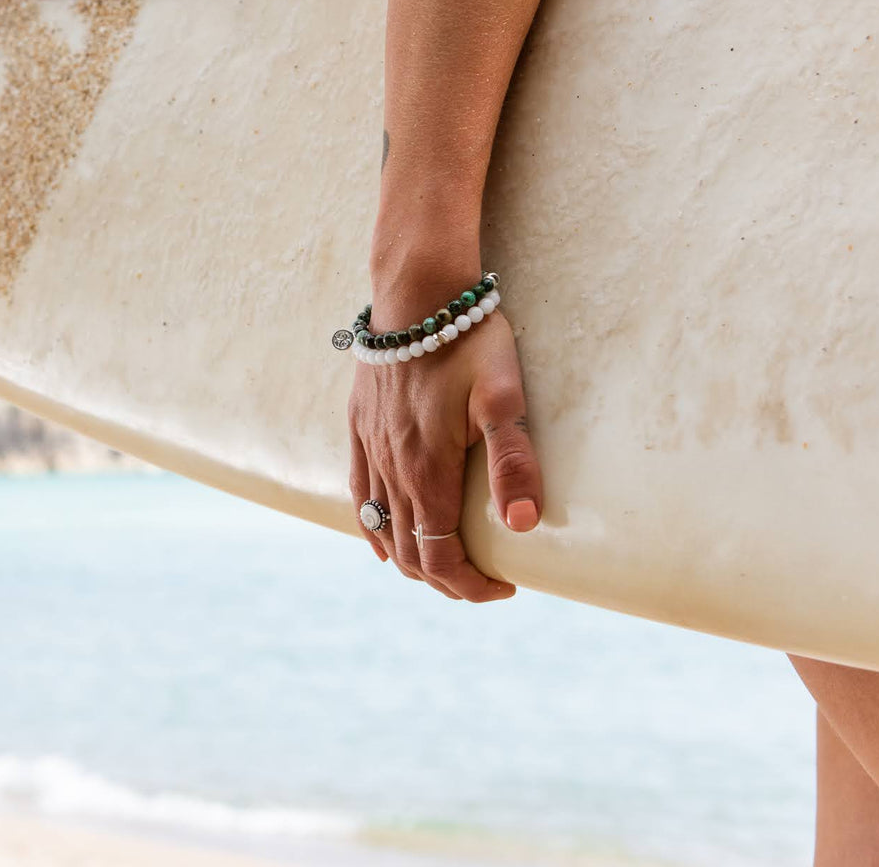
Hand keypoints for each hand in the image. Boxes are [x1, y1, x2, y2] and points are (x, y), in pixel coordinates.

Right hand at [347, 306, 542, 600]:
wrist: (416, 290)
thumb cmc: (468, 340)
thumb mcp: (503, 396)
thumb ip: (513, 460)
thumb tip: (522, 525)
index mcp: (425, 470)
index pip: (439, 555)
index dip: (470, 585)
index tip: (506, 587)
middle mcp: (390, 467)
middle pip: (408, 551)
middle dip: (446, 580)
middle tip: (484, 583)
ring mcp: (369, 447)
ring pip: (379, 528)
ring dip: (410, 559)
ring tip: (445, 567)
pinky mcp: (359, 427)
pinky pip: (356, 493)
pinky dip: (371, 528)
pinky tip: (382, 538)